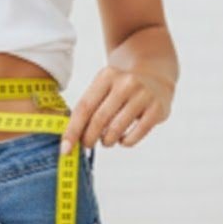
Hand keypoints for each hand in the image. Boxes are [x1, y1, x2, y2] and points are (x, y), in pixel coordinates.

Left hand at [59, 65, 173, 154]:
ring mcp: (143, 95)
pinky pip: (137, 133)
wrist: (154, 75)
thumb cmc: (121, 87)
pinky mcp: (157, 108)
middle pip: (100, 119)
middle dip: (89, 138)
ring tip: (106, 141)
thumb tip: (71, 138)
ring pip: (117, 128)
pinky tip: (123, 140)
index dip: (73, 130)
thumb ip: (89, 108)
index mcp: (106, 76)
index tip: (65, 148)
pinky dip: (126, 142)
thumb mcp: (104, 87)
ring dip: (107, 141)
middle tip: (86, 145)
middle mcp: (126, 83)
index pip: (84, 107)